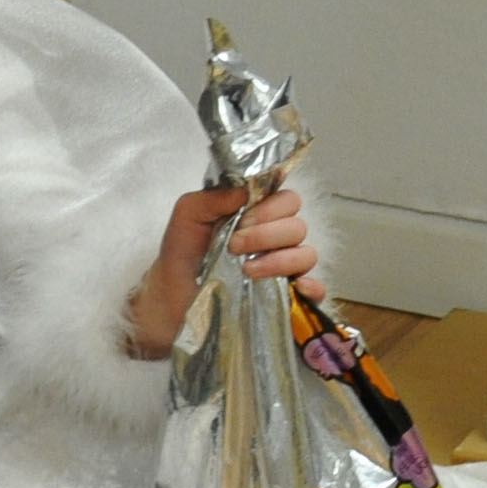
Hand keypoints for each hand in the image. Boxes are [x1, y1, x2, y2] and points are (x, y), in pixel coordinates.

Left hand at [127, 185, 323, 358]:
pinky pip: (315, 289)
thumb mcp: (187, 216)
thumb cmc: (182, 254)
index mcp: (258, 216)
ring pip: (307, 254)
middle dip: (266, 234)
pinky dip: (310, 286)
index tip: (244, 218)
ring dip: (279, 260)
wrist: (171, 297)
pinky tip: (292, 287)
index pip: (287, 200)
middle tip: (235, 246)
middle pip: (298, 225)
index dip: (271, 206)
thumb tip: (245, 190)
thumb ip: (212, 197)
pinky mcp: (287, 297)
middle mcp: (276, 240)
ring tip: (246, 271)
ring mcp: (284, 269)